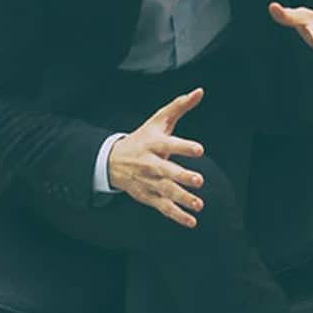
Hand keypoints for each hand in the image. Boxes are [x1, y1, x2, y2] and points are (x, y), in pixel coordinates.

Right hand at [108, 87, 209, 228]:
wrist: (112, 160)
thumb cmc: (143, 138)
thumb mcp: (158, 121)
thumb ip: (179, 106)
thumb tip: (200, 91)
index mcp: (153, 144)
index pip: (169, 144)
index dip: (184, 147)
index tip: (200, 150)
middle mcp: (150, 163)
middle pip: (166, 171)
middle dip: (182, 176)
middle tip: (199, 180)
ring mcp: (148, 181)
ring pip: (165, 191)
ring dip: (182, 198)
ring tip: (198, 204)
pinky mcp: (148, 196)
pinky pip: (163, 207)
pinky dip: (176, 215)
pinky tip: (191, 221)